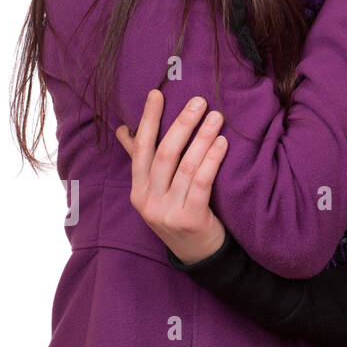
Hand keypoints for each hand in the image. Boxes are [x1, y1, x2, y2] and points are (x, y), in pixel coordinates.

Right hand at [115, 89, 228, 265]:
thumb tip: (124, 129)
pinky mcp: (190, 219)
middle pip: (164, 154)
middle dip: (182, 124)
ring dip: (203, 138)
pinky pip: (202, 183)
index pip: (141, 148)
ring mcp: (167, 211)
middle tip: (199, 101)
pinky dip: (212, 160)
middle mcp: (148, 200)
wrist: (198, 253)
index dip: (148, 120)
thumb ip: (144, 160)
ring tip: (216, 117)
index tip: (157, 93)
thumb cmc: (179, 211)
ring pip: (186, 166)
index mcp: (138, 189)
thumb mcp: (156, 189)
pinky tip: (222, 143)